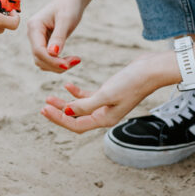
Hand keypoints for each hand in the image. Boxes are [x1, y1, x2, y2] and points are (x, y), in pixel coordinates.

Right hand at [27, 0, 83, 73]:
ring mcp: (37, 39)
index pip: (38, 50)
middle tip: (76, 61)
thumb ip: (58, 37)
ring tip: (76, 60)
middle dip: (56, 64)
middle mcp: (33, 34)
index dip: (52, 61)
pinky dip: (59, 62)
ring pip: (43, 62)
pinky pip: (48, 59)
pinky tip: (72, 59)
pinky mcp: (44, 43)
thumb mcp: (65, 20)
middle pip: (39, 59)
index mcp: (34, 26)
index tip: (68, 65)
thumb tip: (53, 54)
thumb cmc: (69, 6)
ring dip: (58, 66)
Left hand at [40, 52, 173, 131]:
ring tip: (50, 97)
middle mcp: (104, 115)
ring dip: (65, 103)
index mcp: (104, 119)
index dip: (59, 119)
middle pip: (76, 119)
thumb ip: (86, 104)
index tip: (44, 109)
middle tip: (43, 106)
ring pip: (80, 108)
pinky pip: (88, 98)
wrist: (150, 70)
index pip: (76, 124)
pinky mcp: (108, 94)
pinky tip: (67, 85)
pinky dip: (77, 93)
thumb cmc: (131, 82)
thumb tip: (68, 112)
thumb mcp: (106, 94)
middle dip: (59, 113)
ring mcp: (106, 105)